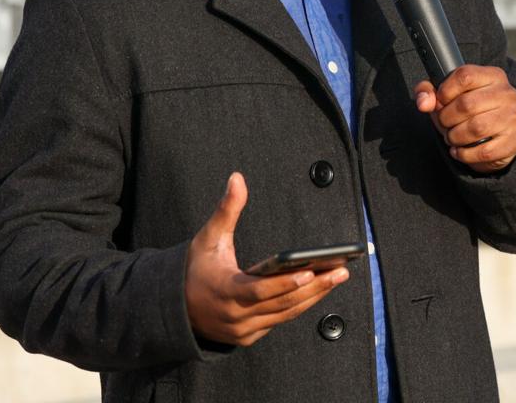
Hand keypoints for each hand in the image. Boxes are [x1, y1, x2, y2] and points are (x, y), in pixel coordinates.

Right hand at [184, 172, 349, 346]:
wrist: (174, 308)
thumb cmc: (195, 269)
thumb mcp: (208, 238)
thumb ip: (226, 210)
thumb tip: (237, 178)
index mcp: (225, 291)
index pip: (259, 291)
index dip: (285, 283)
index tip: (309, 271)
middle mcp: (235, 315)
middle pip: (282, 303)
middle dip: (314, 286)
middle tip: (341, 271)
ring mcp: (243, 330)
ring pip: (285, 314)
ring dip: (314, 296)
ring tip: (338, 277)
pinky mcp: (249, 336)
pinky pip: (280, 321)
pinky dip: (300, 305)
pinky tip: (319, 290)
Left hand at [414, 65, 515, 173]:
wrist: (499, 135)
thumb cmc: (470, 111)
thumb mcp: (449, 95)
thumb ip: (429, 92)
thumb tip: (423, 103)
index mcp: (493, 75)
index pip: (465, 76)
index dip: (445, 91)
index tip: (440, 101)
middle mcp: (507, 93)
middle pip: (466, 104)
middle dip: (446, 118)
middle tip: (444, 124)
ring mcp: (513, 117)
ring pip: (476, 128)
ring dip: (455, 137)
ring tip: (451, 137)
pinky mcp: (515, 140)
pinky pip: (484, 151)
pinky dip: (465, 154)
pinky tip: (459, 151)